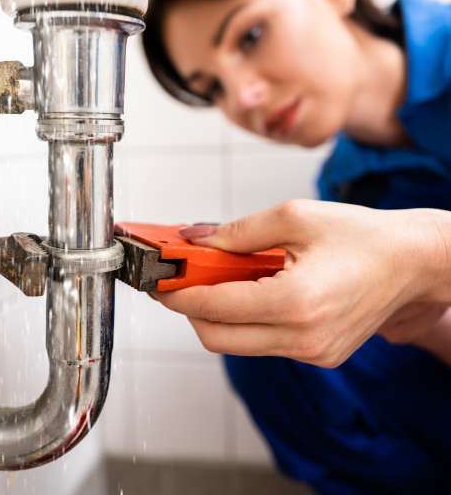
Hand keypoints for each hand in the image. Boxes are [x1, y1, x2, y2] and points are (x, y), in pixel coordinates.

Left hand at [156, 200, 450, 366]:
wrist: (412, 262)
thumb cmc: (361, 236)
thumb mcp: (293, 217)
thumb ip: (237, 232)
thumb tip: (195, 241)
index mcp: (295, 302)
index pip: (214, 307)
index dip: (179, 294)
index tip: (159, 283)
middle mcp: (302, 338)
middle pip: (217, 338)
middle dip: (191, 310)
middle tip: (181, 282)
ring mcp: (311, 353)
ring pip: (239, 343)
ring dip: (219, 313)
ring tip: (219, 279)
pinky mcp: (318, 354)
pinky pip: (264, 342)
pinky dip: (247, 319)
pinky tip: (252, 290)